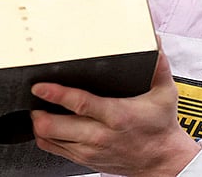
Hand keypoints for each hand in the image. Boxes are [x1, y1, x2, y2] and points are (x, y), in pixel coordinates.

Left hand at [30, 50, 199, 176]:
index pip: (80, 105)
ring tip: (39, 108)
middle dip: (39, 111)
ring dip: (40, 123)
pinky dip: (46, 137)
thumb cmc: (161, 126)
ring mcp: (90, 151)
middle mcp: (100, 136)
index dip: (57, 94)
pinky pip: (54, 151)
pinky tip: (47, 124)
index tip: (41, 86)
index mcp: (117, 116)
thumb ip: (159, 65)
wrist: (164, 160)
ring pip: (50, 140)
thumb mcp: (165, 93)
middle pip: (55, 127)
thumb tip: (155, 40)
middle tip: (36, 97)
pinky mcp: (85, 160)